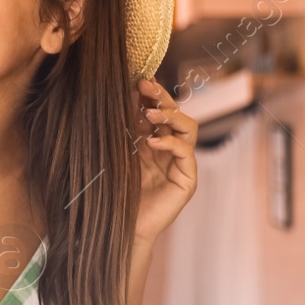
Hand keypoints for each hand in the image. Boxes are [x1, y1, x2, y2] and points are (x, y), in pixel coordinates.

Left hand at [130, 79, 197, 248]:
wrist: (120, 225)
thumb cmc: (116, 190)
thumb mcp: (119, 151)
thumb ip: (125, 127)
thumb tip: (125, 94)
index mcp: (154, 141)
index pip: (160, 111)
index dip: (152, 95)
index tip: (139, 79)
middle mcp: (171, 149)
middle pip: (177, 114)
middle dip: (162, 98)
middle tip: (145, 86)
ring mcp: (181, 164)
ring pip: (188, 128)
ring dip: (170, 117)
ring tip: (151, 114)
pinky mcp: (187, 180)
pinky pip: (186, 153)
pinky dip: (171, 143)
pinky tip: (152, 141)